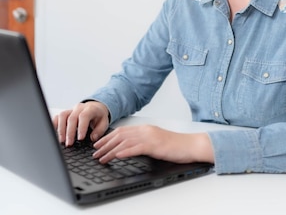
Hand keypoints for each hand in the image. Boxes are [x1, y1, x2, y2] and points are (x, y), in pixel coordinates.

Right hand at [52, 101, 109, 146]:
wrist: (95, 107)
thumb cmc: (98, 116)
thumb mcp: (104, 123)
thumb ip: (99, 131)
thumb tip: (93, 138)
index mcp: (90, 109)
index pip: (84, 116)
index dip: (81, 127)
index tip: (80, 139)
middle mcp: (79, 108)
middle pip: (72, 118)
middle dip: (69, 132)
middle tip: (69, 144)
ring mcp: (71, 109)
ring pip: (62, 116)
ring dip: (61, 129)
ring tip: (62, 141)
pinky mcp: (65, 113)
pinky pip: (57, 116)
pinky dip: (54, 124)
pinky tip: (54, 133)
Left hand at [91, 124, 213, 164]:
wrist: (191, 145)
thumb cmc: (176, 146)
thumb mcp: (156, 142)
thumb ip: (143, 142)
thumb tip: (128, 148)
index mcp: (145, 129)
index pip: (122, 131)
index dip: (108, 137)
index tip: (98, 144)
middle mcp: (145, 130)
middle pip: (120, 135)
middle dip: (105, 144)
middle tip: (94, 152)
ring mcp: (150, 136)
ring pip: (124, 142)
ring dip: (110, 150)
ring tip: (101, 157)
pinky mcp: (154, 145)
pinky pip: (135, 147)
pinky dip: (124, 151)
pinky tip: (116, 156)